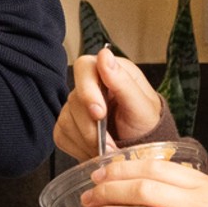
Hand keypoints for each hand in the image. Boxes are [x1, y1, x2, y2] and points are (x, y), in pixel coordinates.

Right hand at [54, 49, 172, 160]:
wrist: (142, 149)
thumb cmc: (146, 123)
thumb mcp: (141, 105)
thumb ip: (123, 82)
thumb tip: (104, 55)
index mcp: (109, 71)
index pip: (84, 67)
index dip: (88, 91)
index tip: (99, 114)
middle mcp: (89, 85)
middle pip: (74, 100)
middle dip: (92, 127)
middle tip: (110, 144)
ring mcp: (75, 106)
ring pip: (66, 121)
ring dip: (87, 141)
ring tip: (107, 150)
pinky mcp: (68, 125)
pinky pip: (61, 135)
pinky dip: (79, 148)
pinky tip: (95, 150)